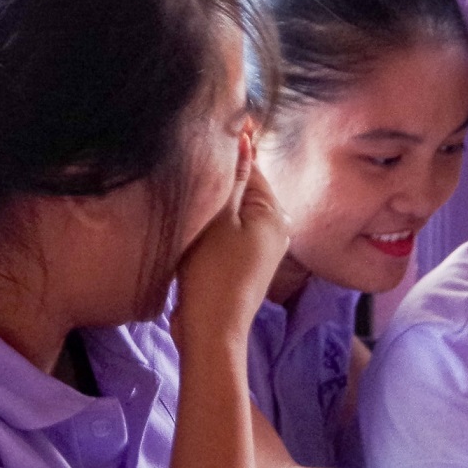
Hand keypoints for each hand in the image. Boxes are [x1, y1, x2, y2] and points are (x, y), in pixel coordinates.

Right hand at [172, 160, 290, 344]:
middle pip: (244, 190)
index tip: (200, 146)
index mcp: (274, 213)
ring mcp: (263, 248)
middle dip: (219, 183)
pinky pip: (231, 232)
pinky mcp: (247, 264)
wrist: (212, 330)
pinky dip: (214, 227)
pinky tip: (196, 232)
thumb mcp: (219, 218)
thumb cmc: (213, 273)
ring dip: (214, 206)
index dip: (226, 154)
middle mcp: (276, 228)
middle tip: (191, 179)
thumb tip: (244, 138)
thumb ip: (233, 178)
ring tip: (192, 206)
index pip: (251, 167)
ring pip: (235, 212)